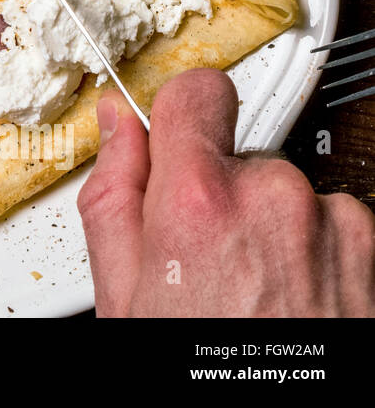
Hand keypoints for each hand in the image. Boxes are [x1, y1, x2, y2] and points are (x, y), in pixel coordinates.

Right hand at [78, 68, 374, 315]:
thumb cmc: (198, 370)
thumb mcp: (121, 292)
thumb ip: (113, 192)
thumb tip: (116, 128)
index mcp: (198, 200)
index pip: (195, 94)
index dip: (177, 115)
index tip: (174, 137)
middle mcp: (272, 196)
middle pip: (235, 156)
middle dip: (217, 196)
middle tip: (203, 262)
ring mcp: (330, 221)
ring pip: (282, 191)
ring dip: (266, 227)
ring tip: (250, 292)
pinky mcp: (368, 244)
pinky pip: (327, 221)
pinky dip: (308, 252)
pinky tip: (287, 299)